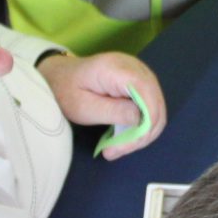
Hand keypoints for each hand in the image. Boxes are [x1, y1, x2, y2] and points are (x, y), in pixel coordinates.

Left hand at [37, 51, 166, 157]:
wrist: (61, 76)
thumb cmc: (67, 91)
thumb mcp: (83, 107)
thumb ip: (114, 111)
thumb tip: (143, 120)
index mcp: (117, 69)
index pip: (146, 92)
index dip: (146, 120)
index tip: (128, 144)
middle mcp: (135, 67)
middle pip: (155, 102)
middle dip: (143, 132)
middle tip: (118, 151)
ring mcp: (140, 73)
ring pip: (156, 107)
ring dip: (143, 132)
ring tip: (119, 147)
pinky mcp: (140, 83)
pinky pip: (150, 106)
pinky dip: (142, 124)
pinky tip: (125, 136)